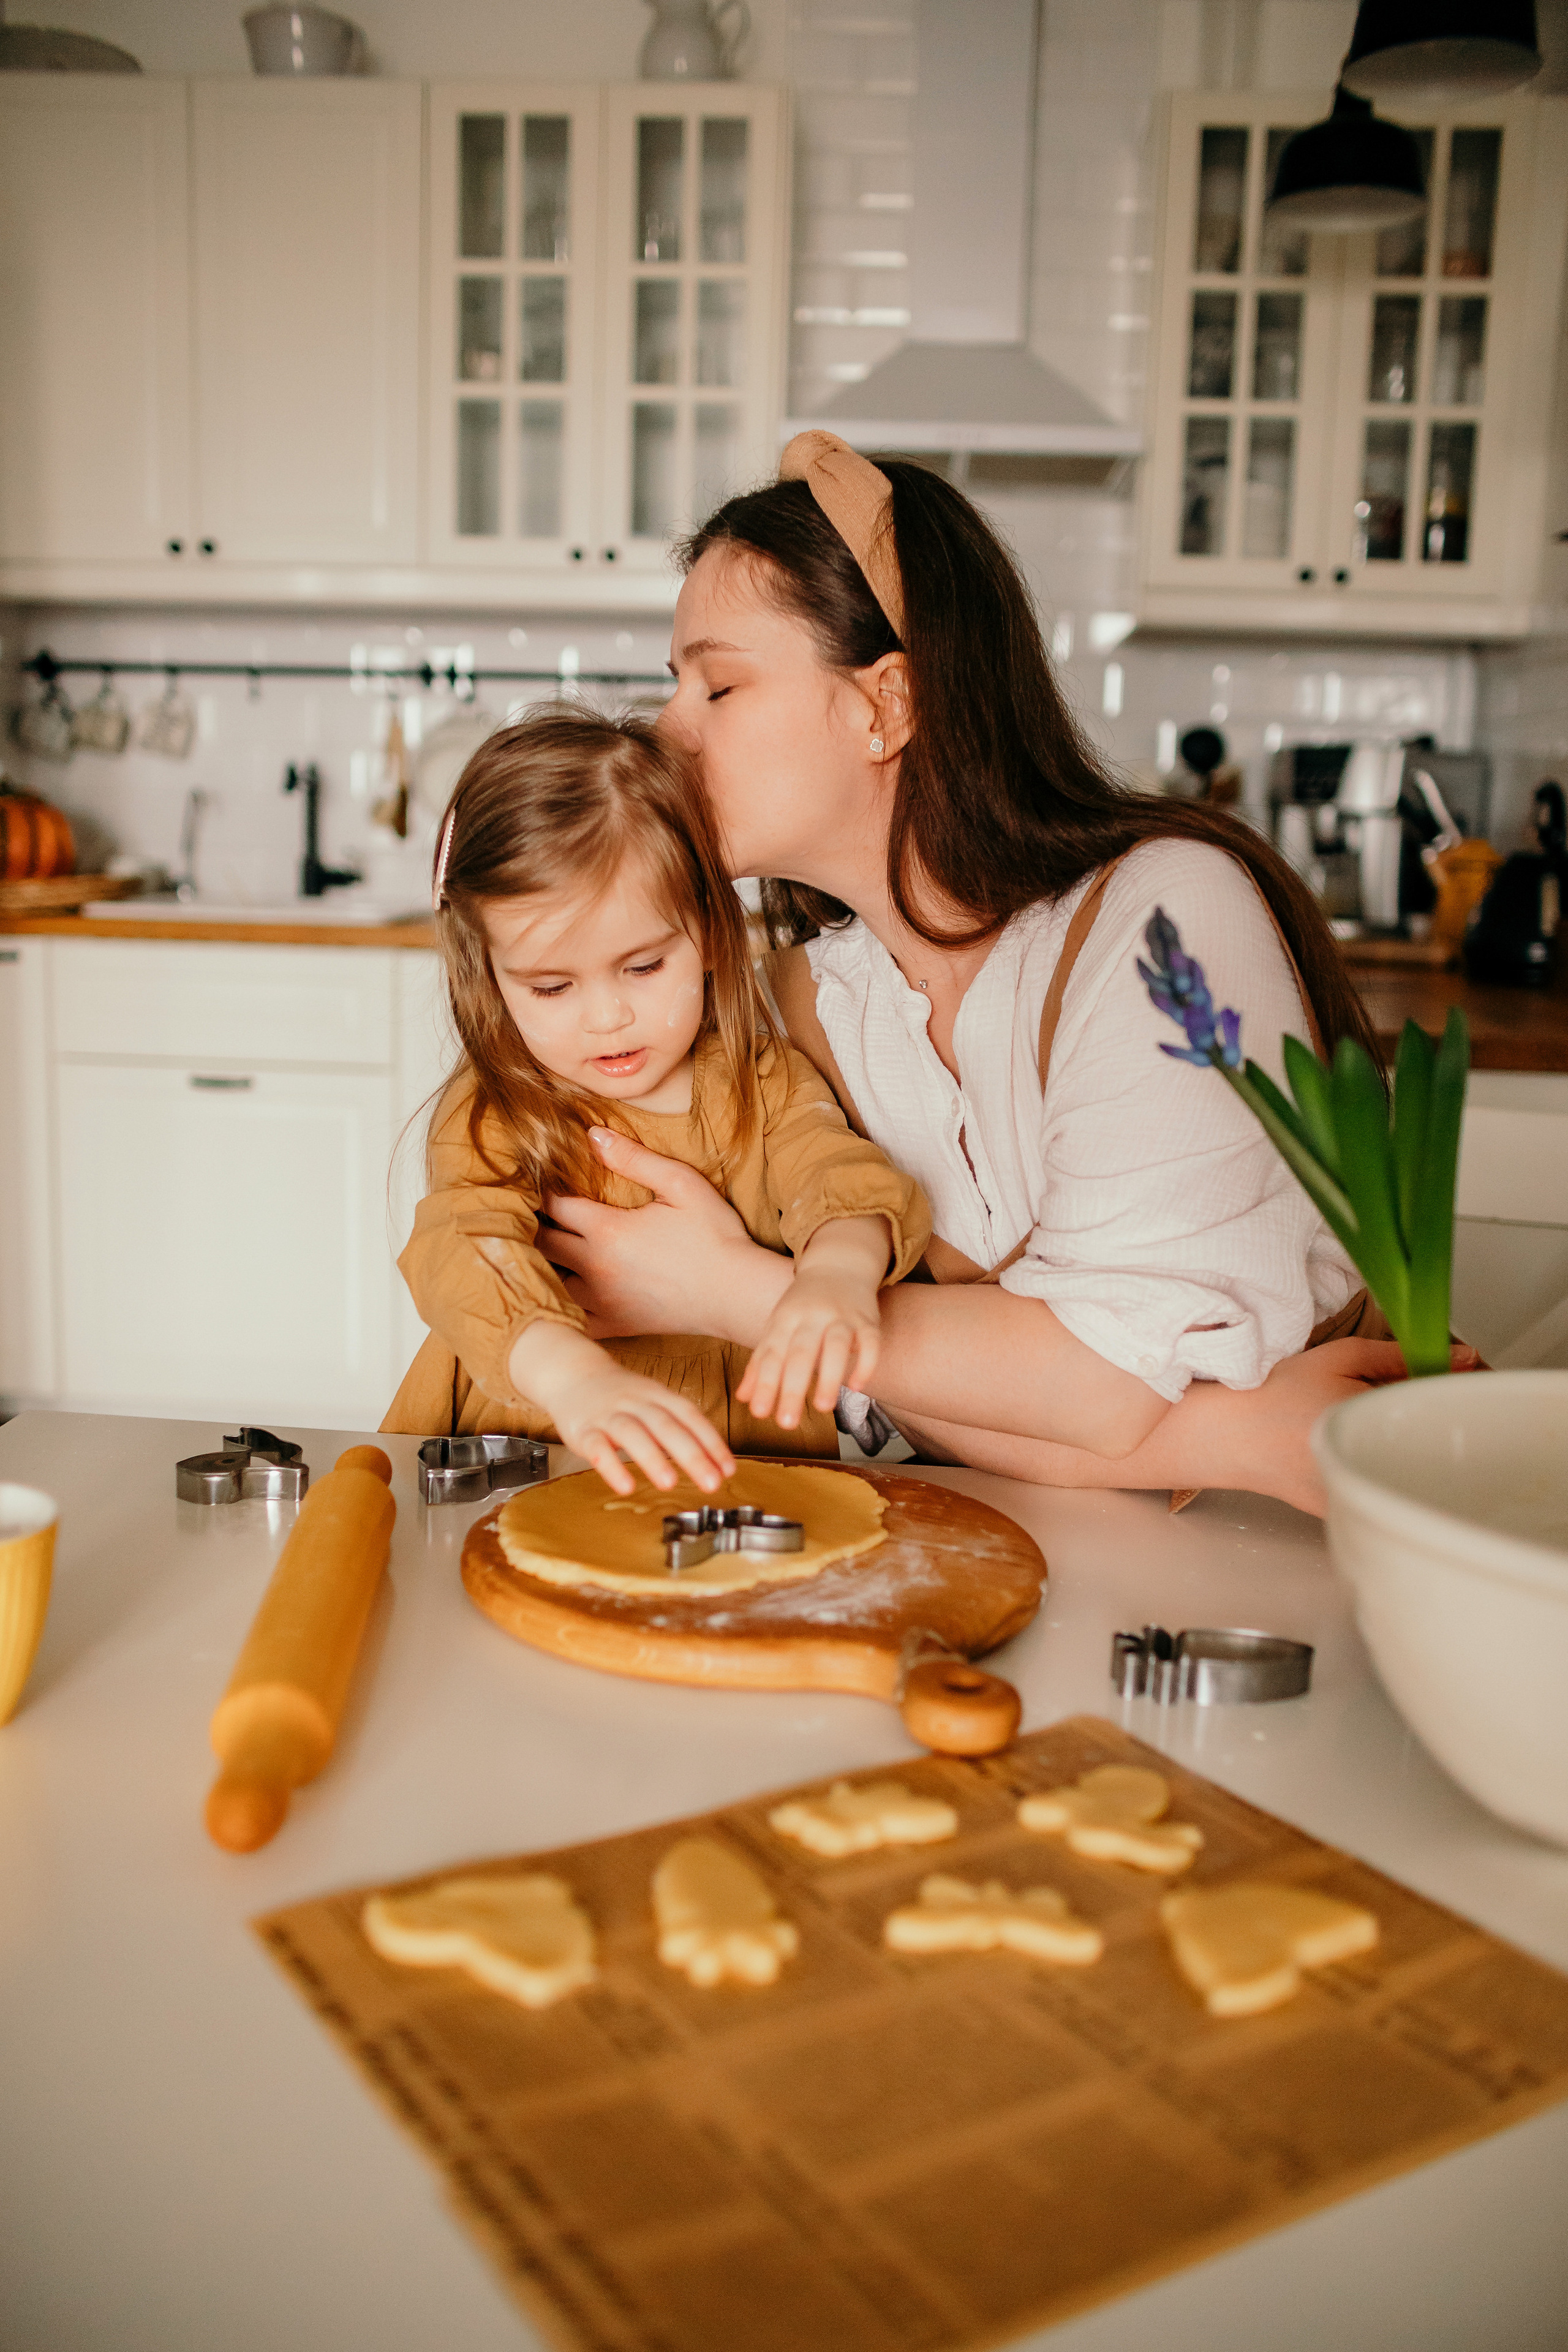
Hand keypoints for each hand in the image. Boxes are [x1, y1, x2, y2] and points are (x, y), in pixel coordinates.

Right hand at [510, 1320, 734, 1496]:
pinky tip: (625, 1486)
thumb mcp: (653, 1400)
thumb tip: (714, 1460)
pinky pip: (596, 1446)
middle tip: (712, 1482)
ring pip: (632, 1433)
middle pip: (666, 1425)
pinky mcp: (582, 1430)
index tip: (728, 1468)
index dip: (711, 1441)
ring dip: (653, 1458)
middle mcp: (635, 1402)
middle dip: (692, 1455)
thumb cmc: (619, 1394)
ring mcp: (607, 1414)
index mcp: (657, 1395)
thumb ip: (679, 1426)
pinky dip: (611, 1466)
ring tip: (670, 1484)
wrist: (571, 1372)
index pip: (689, 1416)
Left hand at [543, 1128, 790, 1343]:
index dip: (541, 1190)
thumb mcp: (681, 1184)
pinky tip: (554, 1291)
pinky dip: (555, 1303)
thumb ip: (633, 1158)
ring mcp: (601, 1301)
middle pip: (540, 1242)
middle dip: (531, 1224)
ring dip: (539, 1263)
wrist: (737, 1294)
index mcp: (608, 1230)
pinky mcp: (613, 1325)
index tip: (537, 1182)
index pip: (553, 1204)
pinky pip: (567, 1317)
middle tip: (526, 1212)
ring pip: (546, 1281)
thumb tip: (591, 1134)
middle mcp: (595, 1268)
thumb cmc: (715, 1237)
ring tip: (533, 1248)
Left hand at [736, 1265, 881, 1428]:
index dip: (766, 1384)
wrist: (838, 1265)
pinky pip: (871, 1341)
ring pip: (837, 1346)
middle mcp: (812, 1316)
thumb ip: (761, 1363)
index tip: (760, 1413)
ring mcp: (842, 1316)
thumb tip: (743, 1399)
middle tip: (787, 1423)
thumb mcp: (777, 1326)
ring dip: (830, 1377)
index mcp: (785, 1318)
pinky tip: (857, 1387)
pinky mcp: (868, 1320)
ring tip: (823, 1408)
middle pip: (801, 1353)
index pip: (773, 1354)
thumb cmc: (802, 1306)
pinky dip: (865, 1364)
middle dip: (793, 1388)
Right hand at [1223, 1335, 1481, 1513]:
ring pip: (1404, 1470)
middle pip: (1427, 1446)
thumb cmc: (1279, 1393)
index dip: (1445, 1398)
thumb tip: (1462, 1358)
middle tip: (1387, 1403)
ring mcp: (1358, 1494)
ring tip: (1361, 1426)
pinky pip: (1378, 1486)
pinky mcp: (1345, 1512)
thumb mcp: (1341, 1357)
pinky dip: (1375, 1467)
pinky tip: (1347, 1448)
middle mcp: (1371, 1466)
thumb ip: (1401, 1356)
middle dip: (1424, 1424)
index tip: (1443, 1385)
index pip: (1439, 1413)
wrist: (1230, 1436)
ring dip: (1401, 1448)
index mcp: (1374, 1424)